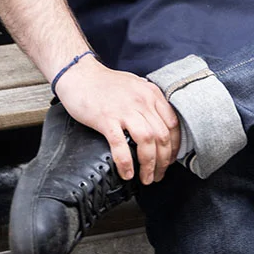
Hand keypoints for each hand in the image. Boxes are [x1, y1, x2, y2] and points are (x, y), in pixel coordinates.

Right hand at [53, 56, 180, 183]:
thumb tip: (158, 120)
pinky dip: (126, 162)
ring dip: (149, 164)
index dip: (174, 146)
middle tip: (159, 175)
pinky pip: (120, 144)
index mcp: (152, 94)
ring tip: (146, 178)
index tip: (170, 159)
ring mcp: (125, 110)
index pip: (172, 123)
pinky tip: (127, 173)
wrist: (80, 75)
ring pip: (147, 141)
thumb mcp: (136, 86)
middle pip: (162, 135)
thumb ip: (148, 101)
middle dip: (164, 160)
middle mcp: (142, 101)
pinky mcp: (106, 119)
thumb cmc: (106, 83)